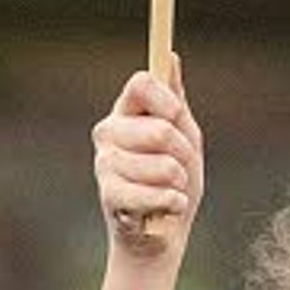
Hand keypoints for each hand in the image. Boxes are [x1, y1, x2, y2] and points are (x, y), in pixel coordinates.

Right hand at [95, 70, 201, 255]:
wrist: (162, 232)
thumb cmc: (173, 179)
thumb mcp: (184, 135)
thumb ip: (175, 100)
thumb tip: (171, 58)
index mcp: (127, 112)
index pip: (140, 84)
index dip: (165, 99)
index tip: (176, 116)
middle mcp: (109, 133)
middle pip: (160, 129)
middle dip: (183, 153)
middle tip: (180, 168)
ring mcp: (105, 164)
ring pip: (163, 166)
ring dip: (179, 183)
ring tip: (170, 190)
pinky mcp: (109, 195)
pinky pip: (155, 194)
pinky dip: (172, 203)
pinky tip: (165, 207)